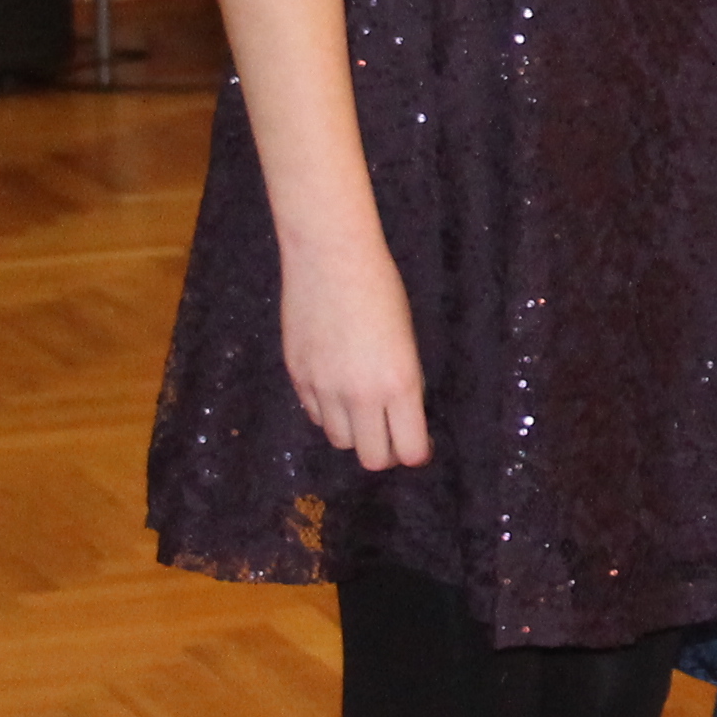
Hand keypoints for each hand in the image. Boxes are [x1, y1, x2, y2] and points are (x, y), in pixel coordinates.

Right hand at [280, 230, 431, 470]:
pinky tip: (337, 389)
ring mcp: (324, 389)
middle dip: (385, 451)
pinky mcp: (298, 377)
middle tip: (391, 434)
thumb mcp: (407, 340)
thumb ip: (405, 383)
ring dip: (354, 431)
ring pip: (340, 440)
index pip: (409, 450)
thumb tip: (404, 417)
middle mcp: (360, 395)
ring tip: (362, 408)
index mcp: (399, 383)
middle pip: (372, 458)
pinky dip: (328, 411)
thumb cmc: (381, 290)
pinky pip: (314, 415)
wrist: (330, 257)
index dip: (417, 452)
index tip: (419, 443)